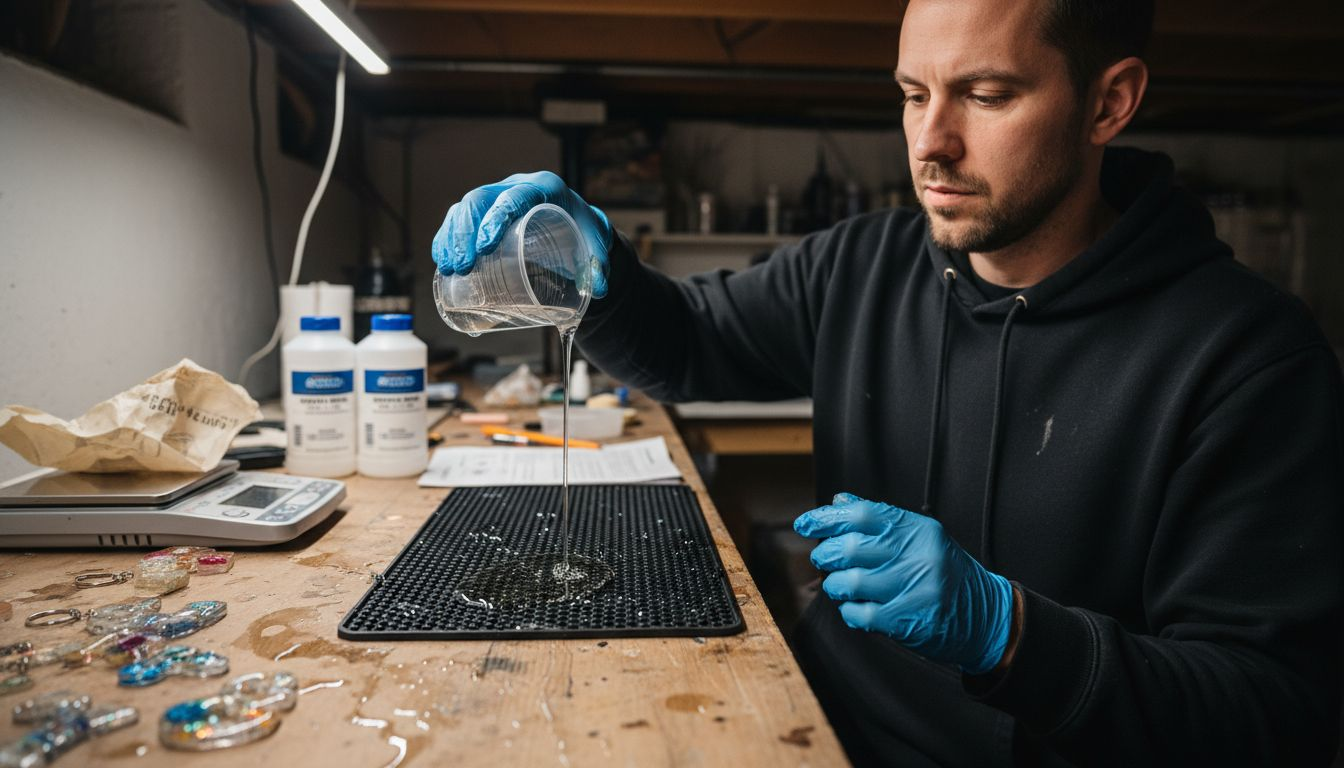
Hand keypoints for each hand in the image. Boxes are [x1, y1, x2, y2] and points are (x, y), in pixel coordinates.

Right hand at [431, 171, 613, 297]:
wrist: (576, 223)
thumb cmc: (583, 232)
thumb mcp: (594, 246)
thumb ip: (598, 266)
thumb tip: (597, 290)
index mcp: (545, 188)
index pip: (515, 196)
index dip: (496, 217)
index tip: (485, 246)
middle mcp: (517, 185)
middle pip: (481, 198)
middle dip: (466, 232)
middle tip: (464, 266)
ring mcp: (498, 195)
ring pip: (464, 206)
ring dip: (452, 236)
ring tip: (450, 268)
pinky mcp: (485, 210)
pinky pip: (458, 216)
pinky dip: (447, 236)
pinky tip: (442, 259)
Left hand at [794, 493, 1013, 674]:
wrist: (986, 617)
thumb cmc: (946, 574)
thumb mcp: (921, 537)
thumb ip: (880, 520)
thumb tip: (839, 501)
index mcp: (918, 530)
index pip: (862, 514)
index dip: (827, 517)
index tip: (805, 524)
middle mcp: (917, 555)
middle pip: (850, 548)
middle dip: (827, 555)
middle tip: (825, 560)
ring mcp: (914, 588)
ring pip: (849, 582)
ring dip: (835, 586)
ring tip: (840, 586)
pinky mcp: (909, 620)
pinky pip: (860, 614)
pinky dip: (850, 611)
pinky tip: (857, 608)